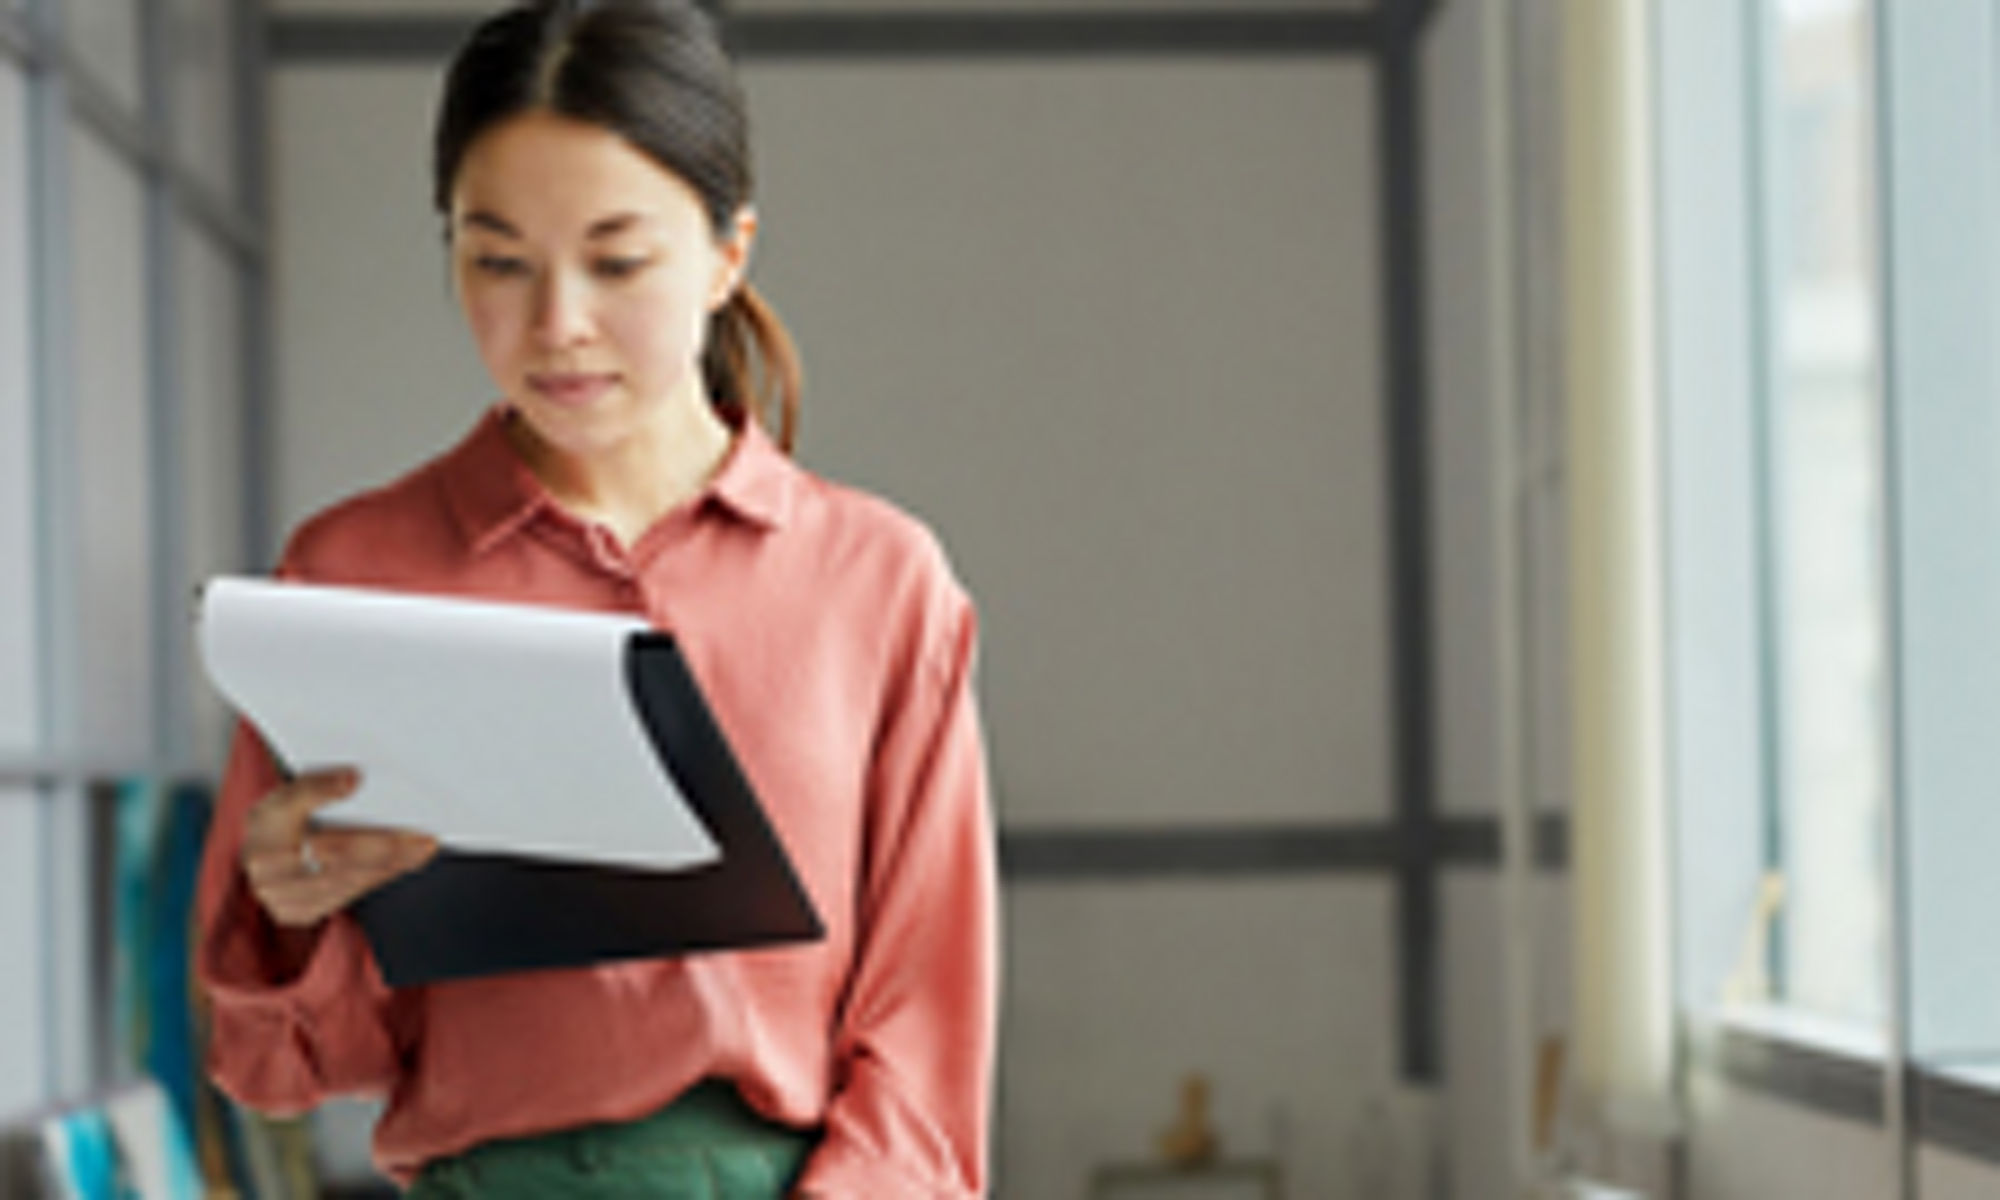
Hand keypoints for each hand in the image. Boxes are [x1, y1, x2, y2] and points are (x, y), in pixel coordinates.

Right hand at [240, 767, 439, 928]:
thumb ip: (318, 784)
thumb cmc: (283, 825)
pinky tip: (402, 865)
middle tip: (422, 837)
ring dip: (391, 865)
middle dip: (385, 844)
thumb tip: (352, 779)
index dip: (322, 788)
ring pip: (346, 878)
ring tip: (422, 850)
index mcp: (265, 821)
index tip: (354, 777)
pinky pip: (346, 895)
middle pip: (334, 850)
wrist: (261, 865)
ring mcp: (280, 893)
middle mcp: (266, 862)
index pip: (294, 800)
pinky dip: (378, 877)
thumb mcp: (292, 794)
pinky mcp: (297, 912)